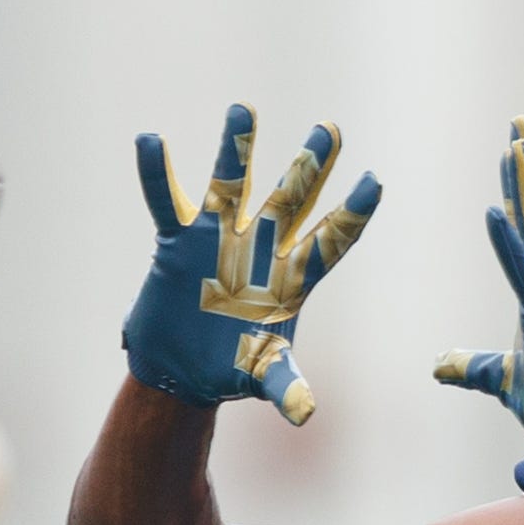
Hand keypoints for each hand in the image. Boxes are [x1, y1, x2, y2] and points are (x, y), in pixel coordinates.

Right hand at [124, 103, 381, 425]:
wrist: (183, 372)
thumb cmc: (230, 372)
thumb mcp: (262, 377)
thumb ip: (284, 387)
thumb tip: (305, 413)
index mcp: (292, 279)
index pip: (331, 241)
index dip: (352, 214)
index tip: (375, 182)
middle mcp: (260, 248)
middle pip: (291, 199)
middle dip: (309, 166)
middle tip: (331, 130)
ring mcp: (220, 238)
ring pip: (232, 186)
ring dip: (236, 150)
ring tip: (242, 111)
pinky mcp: (178, 242)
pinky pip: (167, 202)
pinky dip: (157, 174)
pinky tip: (148, 140)